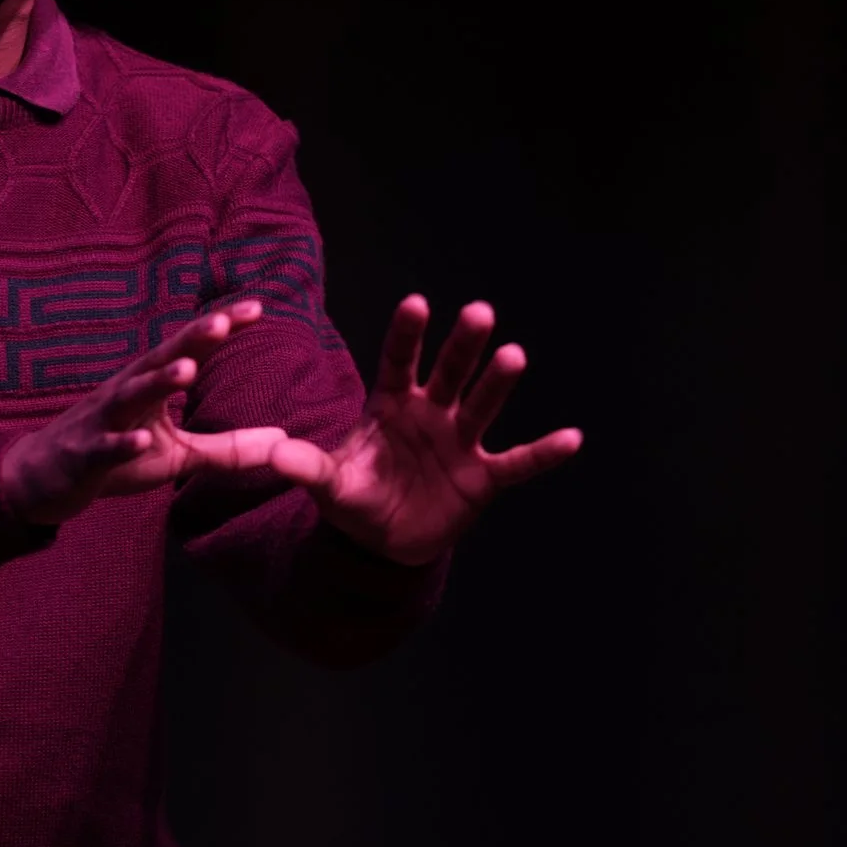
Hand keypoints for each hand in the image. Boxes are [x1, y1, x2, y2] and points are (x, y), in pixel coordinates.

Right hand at [0, 301, 292, 525]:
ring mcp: (103, 422)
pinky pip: (105, 448)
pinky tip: (142, 440)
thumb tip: (286, 442)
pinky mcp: (85, 455)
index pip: (190, 349)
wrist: (42, 479)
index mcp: (150, 385)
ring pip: (131, 397)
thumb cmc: (115, 458)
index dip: (221, 329)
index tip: (259, 308)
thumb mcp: (179, 456)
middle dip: (191, 341)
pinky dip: (123, 443)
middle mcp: (126, 392)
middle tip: (221, 322)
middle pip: (161, 360)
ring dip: (158, 382)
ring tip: (187, 371)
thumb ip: (229, 448)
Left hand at [270, 297, 581, 564]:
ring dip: (498, 382)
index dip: (407, 335)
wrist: (383, 543)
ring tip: (515, 355)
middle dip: (462, 344)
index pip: (398, 361)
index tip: (416, 303)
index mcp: (391, 404)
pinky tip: (573, 438)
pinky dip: (543, 453)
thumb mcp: (329, 485)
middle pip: (449, 372)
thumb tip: (274, 454)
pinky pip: (517, 463)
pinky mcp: (483, 477)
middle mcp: (430, 412)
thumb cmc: (356, 498)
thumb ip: (308, 467)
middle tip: (479, 311)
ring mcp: (460, 442)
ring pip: (482, 406)